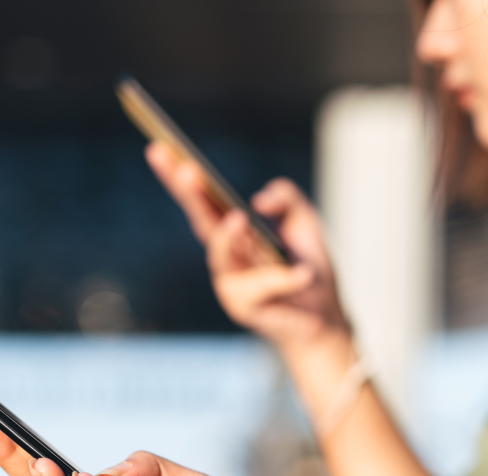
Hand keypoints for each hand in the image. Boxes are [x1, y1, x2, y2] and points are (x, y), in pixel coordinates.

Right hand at [146, 142, 349, 351]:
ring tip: (239, 219)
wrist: (325, 316)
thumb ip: (287, 198)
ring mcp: (230, 283)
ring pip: (222, 256)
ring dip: (228, 237)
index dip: (180, 176)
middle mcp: (225, 256)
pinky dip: (284, 280)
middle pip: (200, 221)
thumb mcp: (304, 222)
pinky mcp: (246, 308)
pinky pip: (263, 288)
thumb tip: (259, 200)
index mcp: (233, 232)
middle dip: (189, 194)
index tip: (162, 147)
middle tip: (184, 169)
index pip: (202, 199)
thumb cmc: (308, 269)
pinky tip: (304, 274)